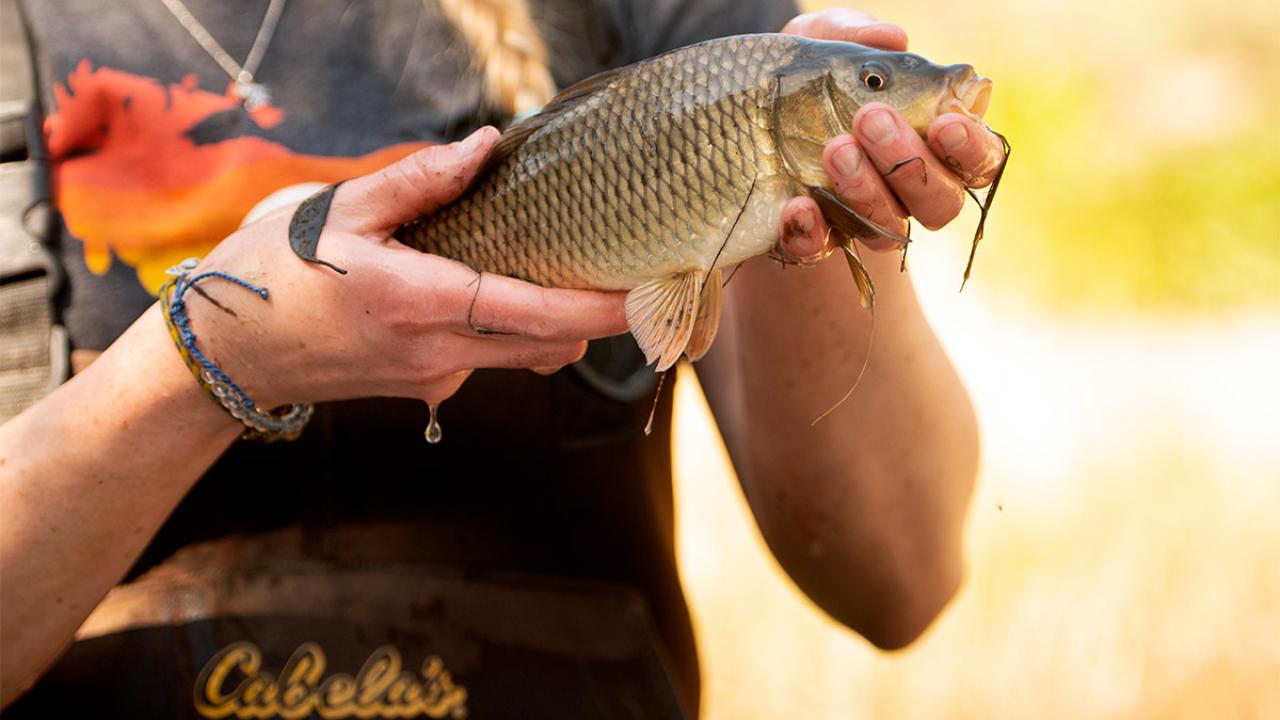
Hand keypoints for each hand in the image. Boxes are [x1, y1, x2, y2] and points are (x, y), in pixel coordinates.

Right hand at [183, 128, 627, 407]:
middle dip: (594, 318)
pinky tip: (481, 289)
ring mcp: (433, 380)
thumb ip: (419, 181)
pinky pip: (485, 361)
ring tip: (558, 270)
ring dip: (551, 324)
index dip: (601, 310)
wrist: (223, 352)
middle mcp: (437, 354)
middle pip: (547, 346)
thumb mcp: (338, 211)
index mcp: (420, 304)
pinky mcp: (423, 390)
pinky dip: (503, 330)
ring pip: (522, 357)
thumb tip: (486, 147)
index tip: (650, 295)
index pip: (536, 315)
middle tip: (624, 274)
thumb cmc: (271, 273)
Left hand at [775, 9, 1007, 258]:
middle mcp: (908, 190)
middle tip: (870, 118)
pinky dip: (812, 232)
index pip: (978, 160)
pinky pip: (821, 249)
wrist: (741, 124)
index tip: (946, 123)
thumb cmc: (808, 79)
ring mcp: (864, 220)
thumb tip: (891, 39)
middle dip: (909, 163)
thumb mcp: (821, 44)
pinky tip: (797, 205)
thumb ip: (854, 33)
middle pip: (940, 201)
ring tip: (835, 148)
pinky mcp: (815, 239)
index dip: (971, 149)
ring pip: (888, 228)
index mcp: (932, 142)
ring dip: (866, 191)